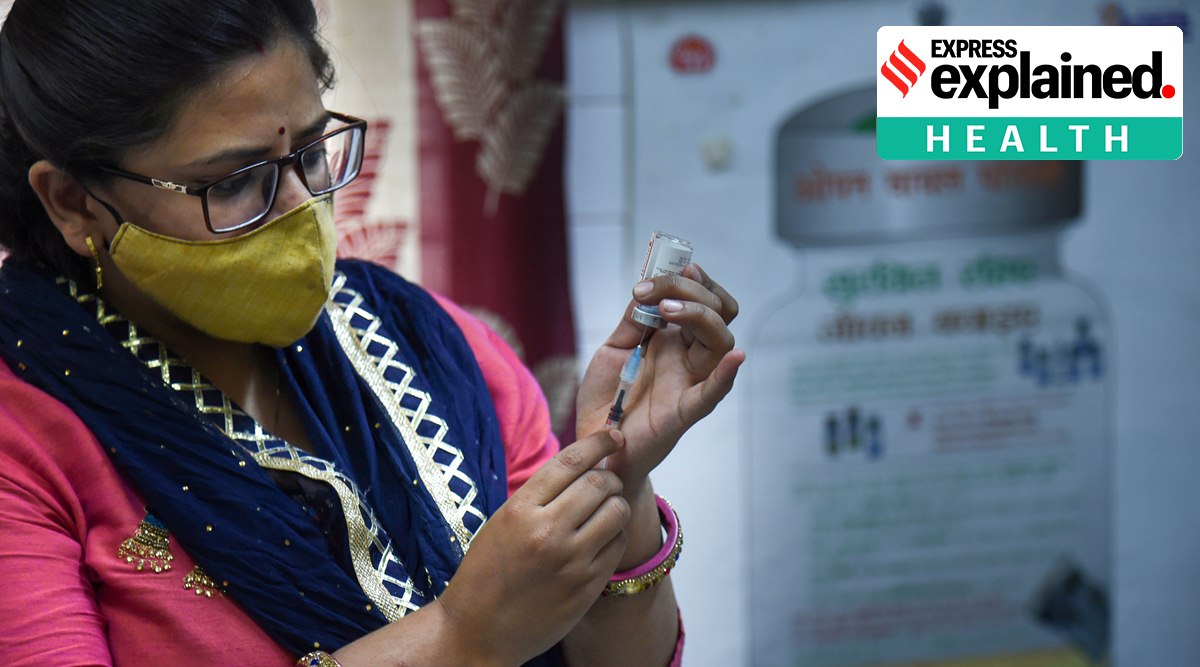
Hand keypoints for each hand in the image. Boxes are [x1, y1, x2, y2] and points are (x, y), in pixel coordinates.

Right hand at [435, 430, 631, 666]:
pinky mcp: (587, 586)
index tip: (613, 436)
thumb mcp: (502, 523)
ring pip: (617, 512)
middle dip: (609, 478)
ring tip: (605, 511)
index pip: (570, 462)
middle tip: (606, 482)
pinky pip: (617, 545)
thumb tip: (584, 467)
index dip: (597, 443)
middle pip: (599, 484)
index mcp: (520, 511)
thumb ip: (540, 496)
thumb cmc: (486, 574)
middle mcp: (547, 532)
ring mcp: (570, 561)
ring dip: (616, 505)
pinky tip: (602, 539)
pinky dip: (615, 535)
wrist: (477, 632)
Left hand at [576, 263, 743, 483]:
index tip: (678, 266)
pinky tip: (736, 357)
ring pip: (720, 343)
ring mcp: (690, 383)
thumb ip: (631, 321)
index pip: (704, 301)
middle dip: (691, 291)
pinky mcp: (684, 412)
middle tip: (654, 292)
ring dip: (700, 316)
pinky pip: (712, 393)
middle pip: (717, 314)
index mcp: (676, 341)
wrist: (595, 444)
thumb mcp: (614, 349)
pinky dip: (725, 375)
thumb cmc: (608, 398)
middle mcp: (690, 358)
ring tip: (666, 309)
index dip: (695, 281)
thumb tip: (644, 290)